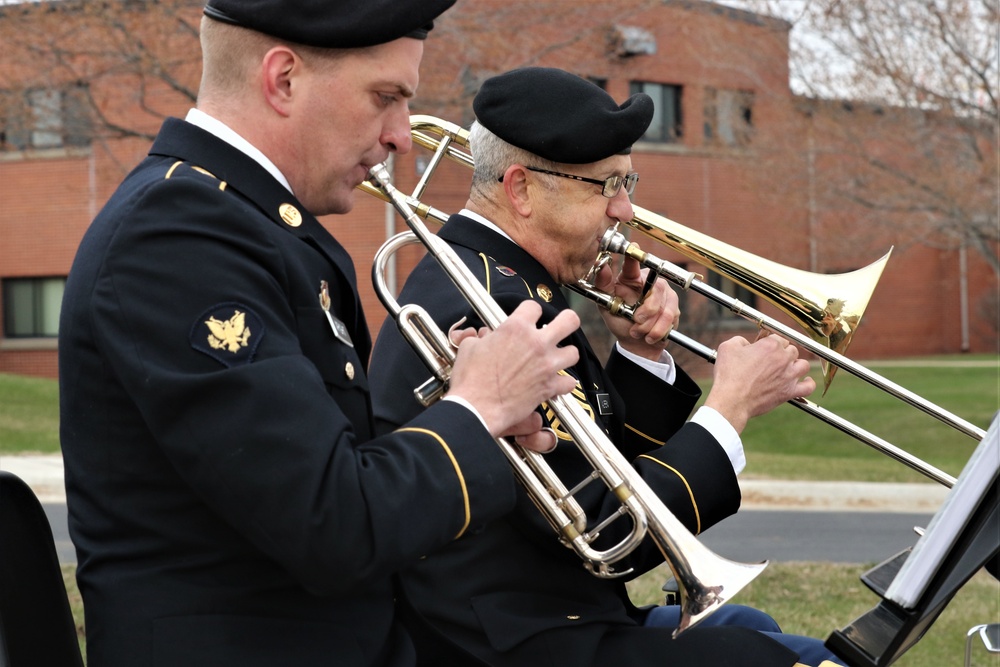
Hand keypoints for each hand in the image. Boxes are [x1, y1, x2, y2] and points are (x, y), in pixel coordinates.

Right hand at [448, 301, 579, 437]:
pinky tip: (555, 383)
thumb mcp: (470, 347)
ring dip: (565, 355)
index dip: (530, 311)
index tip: (528, 317)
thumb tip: (485, 337)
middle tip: (561, 326)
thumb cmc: (470, 379)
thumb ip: (483, 337)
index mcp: (516, 328)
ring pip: (573, 352)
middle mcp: (536, 343)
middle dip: (567, 321)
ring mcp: (546, 365)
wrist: (476, 408)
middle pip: (569, 321)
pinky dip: (563, 383)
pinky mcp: (549, 387)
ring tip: (556, 358)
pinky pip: (569, 382)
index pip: (534, 307)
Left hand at [593, 255, 678, 360]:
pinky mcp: (674, 308)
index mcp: (631, 277)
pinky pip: (670, 319)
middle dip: (646, 311)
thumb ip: (603, 285)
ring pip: (663, 307)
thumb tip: (601, 266)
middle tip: (636, 321)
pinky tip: (648, 336)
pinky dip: (657, 331)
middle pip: (656, 289)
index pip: (633, 263)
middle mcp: (650, 281)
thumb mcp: (607, 305)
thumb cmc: (619, 320)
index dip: (635, 255)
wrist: (634, 342)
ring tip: (637, 331)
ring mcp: (665, 294)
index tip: (635, 246)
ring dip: (649, 325)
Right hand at [703, 334, 815, 433]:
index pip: (778, 337)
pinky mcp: (789, 392)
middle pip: (791, 350)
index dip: (770, 342)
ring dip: (796, 364)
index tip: (763, 348)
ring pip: (803, 365)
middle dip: (782, 353)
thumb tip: (746, 343)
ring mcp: (789, 376)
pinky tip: (805, 381)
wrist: (732, 400)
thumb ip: (740, 340)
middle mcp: (783, 358)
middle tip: (770, 359)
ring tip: (787, 368)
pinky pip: (808, 387)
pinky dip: (809, 383)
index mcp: (770, 345)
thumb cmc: (728, 374)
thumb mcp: (727, 347)